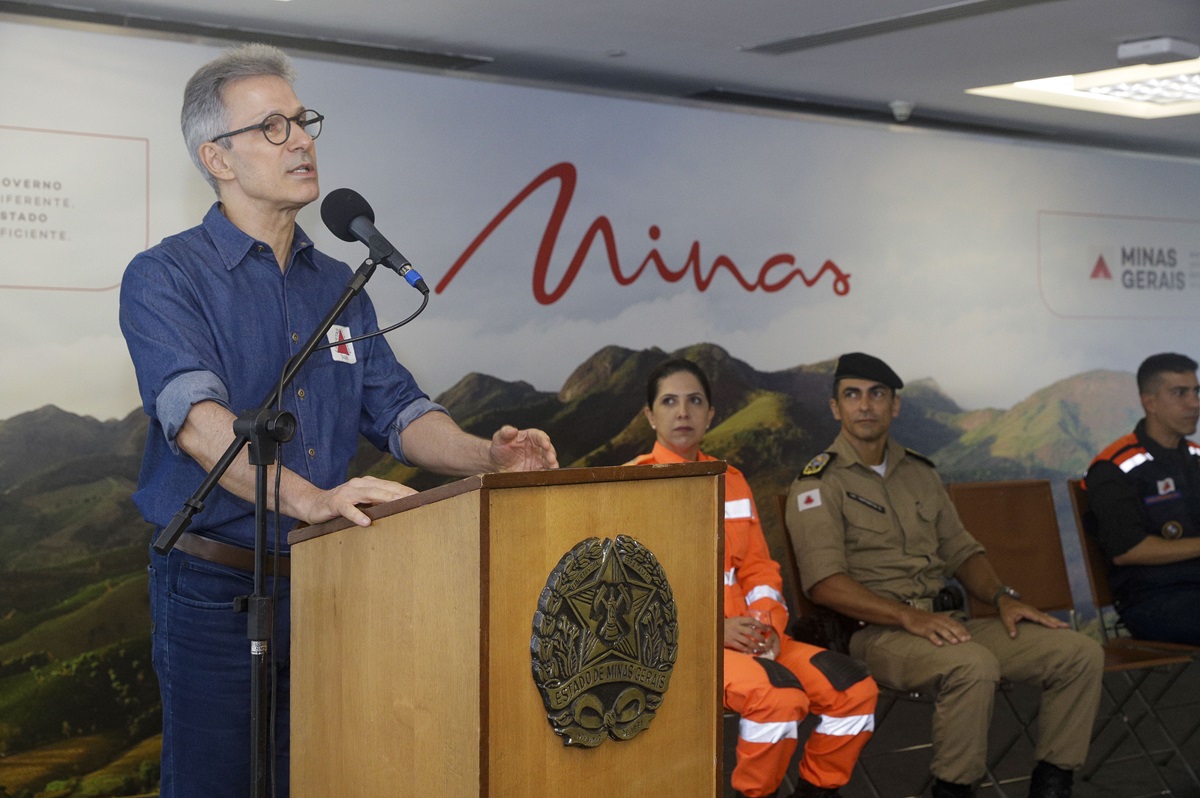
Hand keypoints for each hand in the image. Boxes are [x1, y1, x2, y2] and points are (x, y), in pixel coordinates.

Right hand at [297, 475, 416, 526]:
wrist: (312, 504)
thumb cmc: (341, 505)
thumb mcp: (361, 503)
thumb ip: (377, 504)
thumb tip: (399, 511)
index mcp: (367, 484)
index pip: (391, 486)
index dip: (406, 491)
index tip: (422, 497)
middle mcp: (359, 485)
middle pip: (384, 488)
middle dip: (401, 494)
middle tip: (417, 501)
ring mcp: (347, 492)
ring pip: (370, 495)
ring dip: (386, 499)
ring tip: (400, 506)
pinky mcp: (335, 503)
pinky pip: (348, 509)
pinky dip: (357, 515)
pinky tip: (366, 522)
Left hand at [489, 425, 558, 470]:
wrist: (496, 464)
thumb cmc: (499, 447)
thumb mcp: (499, 438)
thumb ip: (505, 432)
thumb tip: (513, 430)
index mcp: (530, 437)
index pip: (540, 436)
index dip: (544, 440)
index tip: (546, 444)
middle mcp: (537, 448)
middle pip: (548, 449)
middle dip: (551, 453)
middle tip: (551, 459)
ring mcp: (538, 460)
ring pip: (549, 461)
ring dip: (552, 464)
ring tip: (553, 468)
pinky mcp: (537, 471)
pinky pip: (544, 472)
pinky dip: (548, 474)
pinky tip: (549, 476)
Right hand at [724, 616, 775, 655]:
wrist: (714, 628)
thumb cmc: (726, 624)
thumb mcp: (734, 620)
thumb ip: (743, 622)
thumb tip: (756, 625)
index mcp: (738, 620)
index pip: (751, 621)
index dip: (760, 625)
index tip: (766, 629)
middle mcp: (736, 627)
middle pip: (751, 632)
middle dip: (760, 637)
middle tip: (764, 641)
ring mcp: (733, 635)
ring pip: (747, 641)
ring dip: (756, 645)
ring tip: (761, 648)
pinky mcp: (730, 642)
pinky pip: (741, 647)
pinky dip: (748, 650)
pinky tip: (752, 652)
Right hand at [901, 607, 971, 646]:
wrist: (908, 614)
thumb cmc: (924, 618)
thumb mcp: (936, 618)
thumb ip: (946, 624)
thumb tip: (958, 632)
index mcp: (942, 618)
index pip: (955, 623)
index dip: (962, 630)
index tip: (969, 637)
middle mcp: (937, 620)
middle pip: (950, 626)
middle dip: (958, 633)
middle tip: (966, 640)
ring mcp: (930, 624)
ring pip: (941, 630)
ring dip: (948, 636)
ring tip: (955, 642)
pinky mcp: (922, 629)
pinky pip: (930, 634)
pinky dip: (935, 639)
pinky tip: (940, 644)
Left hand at [996, 595, 1068, 637]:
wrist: (1006, 601)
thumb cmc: (1006, 610)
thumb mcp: (1006, 618)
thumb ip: (1010, 627)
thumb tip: (1013, 637)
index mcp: (1028, 612)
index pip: (1039, 618)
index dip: (1047, 622)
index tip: (1056, 627)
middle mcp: (1033, 611)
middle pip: (1047, 617)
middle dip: (1057, 621)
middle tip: (1067, 626)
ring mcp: (1035, 611)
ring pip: (1047, 616)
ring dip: (1057, 620)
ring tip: (1066, 625)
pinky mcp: (1035, 612)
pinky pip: (1045, 616)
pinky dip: (1052, 619)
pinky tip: (1057, 623)